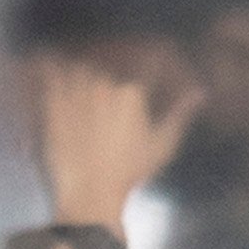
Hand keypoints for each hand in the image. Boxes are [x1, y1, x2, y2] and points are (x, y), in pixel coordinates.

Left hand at [34, 49, 204, 230]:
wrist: (91, 192)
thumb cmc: (130, 172)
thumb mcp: (163, 144)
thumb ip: (180, 113)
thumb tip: (199, 93)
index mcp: (133, 92)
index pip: (148, 61)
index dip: (155, 57)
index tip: (156, 56)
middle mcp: (105, 85)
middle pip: (112, 58)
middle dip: (118, 60)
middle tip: (115, 77)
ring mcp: (77, 93)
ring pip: (82, 64)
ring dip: (87, 65)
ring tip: (86, 74)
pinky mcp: (54, 103)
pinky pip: (51, 74)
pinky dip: (51, 66)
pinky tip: (49, 64)